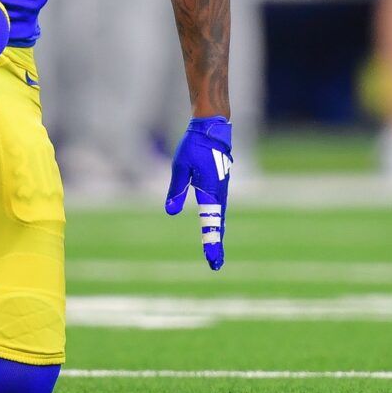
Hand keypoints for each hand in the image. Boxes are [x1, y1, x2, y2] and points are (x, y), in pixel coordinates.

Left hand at [164, 116, 231, 270]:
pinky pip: (218, 207)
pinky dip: (216, 221)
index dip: (211, 242)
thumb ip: (176, 190)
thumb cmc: (194, 145)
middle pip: (217, 223)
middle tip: (216, 264)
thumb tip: (171, 212)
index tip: (212, 260)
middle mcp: (219, 193)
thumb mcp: (180, 167)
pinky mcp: (218, 184)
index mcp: (211, 191)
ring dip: (216, 233)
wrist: (211, 127)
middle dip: (215, 244)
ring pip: (219, 216)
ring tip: (215, 252)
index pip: (211, 222)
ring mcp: (220, 189)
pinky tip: (214, 226)